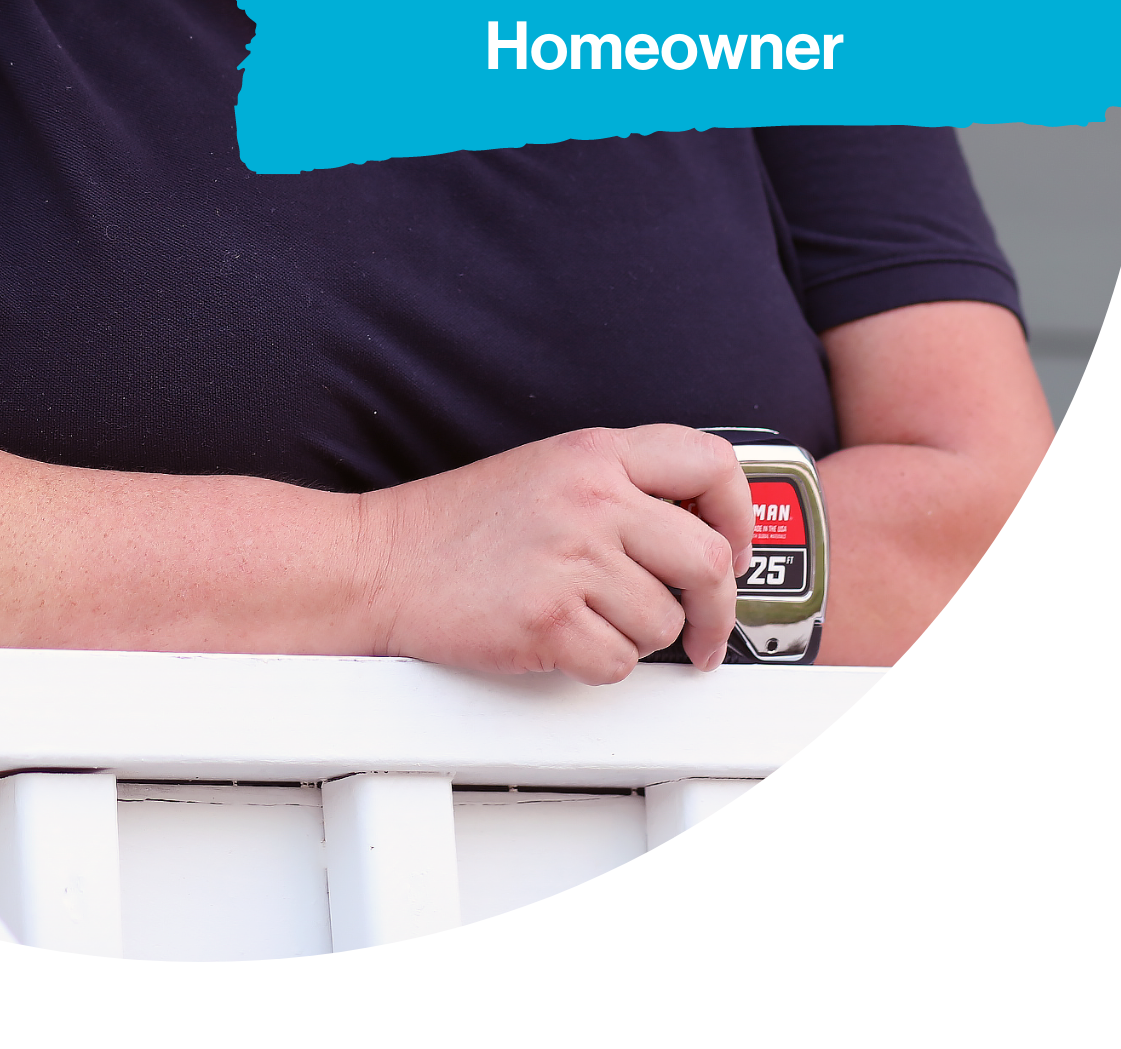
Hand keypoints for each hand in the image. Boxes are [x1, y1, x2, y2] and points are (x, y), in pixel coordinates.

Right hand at [356, 425, 754, 682]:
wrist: (381, 562)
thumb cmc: (456, 525)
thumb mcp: (546, 471)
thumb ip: (619, 486)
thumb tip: (696, 529)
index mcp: (594, 454)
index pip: (710, 463)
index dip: (739, 514)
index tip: (735, 550)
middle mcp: (591, 499)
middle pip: (709, 560)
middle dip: (716, 609)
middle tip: (704, 631)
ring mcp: (570, 559)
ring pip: (664, 623)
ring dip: (637, 637)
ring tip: (587, 619)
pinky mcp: (549, 619)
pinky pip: (619, 664)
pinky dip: (597, 666)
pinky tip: (560, 640)